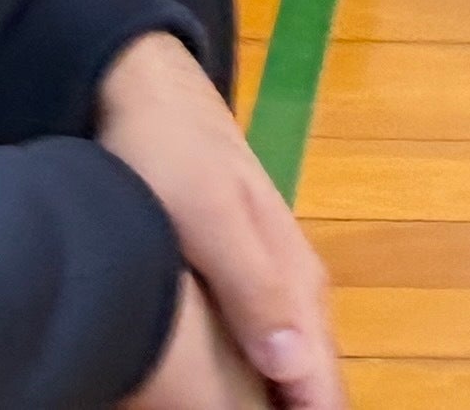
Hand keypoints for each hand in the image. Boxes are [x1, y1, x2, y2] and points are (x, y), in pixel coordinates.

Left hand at [97, 33, 342, 407]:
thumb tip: (295, 364)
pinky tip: (254, 396)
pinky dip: (270, 383)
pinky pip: (274, 349)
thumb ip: (254, 287)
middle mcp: (298, 286)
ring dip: (292, 399)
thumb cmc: (171, 154)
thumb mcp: (208, 218)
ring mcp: (274, 280)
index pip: (322, 380)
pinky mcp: (246, 278)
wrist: (147, 90)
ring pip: (297, 365)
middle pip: (316, 379)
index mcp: (297, 280)